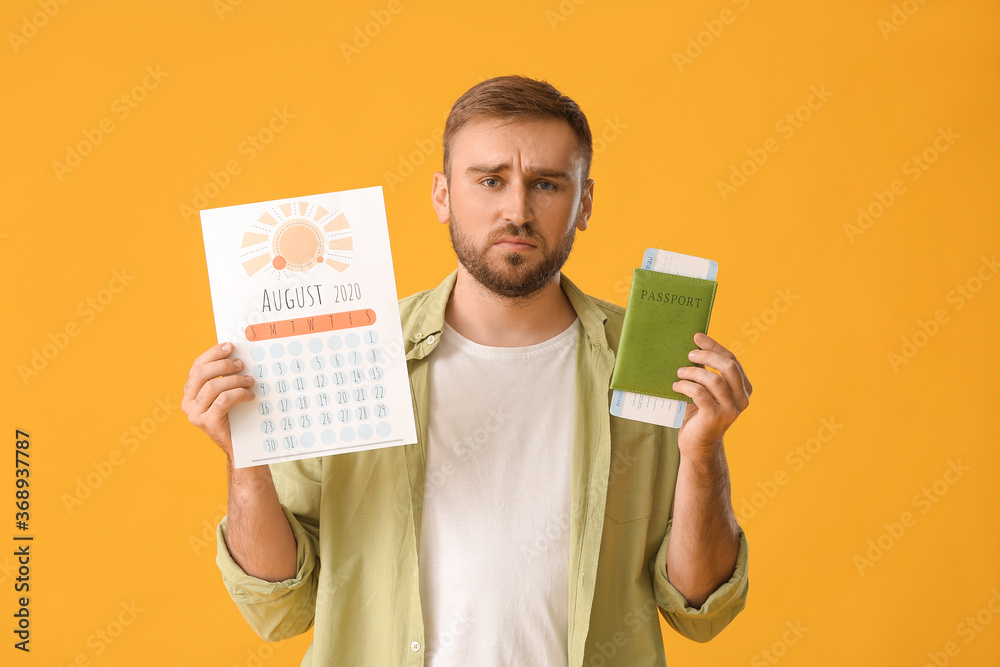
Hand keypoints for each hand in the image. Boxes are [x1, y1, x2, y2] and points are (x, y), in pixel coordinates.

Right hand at [181, 342, 255, 458]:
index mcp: (190, 391)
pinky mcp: (207, 422)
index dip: (213, 354)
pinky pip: (222, 401)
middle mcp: (188, 402)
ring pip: (213, 387)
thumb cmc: (234, 414)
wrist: (239, 444)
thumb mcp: (226, 392)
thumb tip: (237, 354)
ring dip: (234, 380)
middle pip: (202, 374)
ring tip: (249, 381)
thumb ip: (225, 376)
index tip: (230, 346)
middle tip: (241, 364)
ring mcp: (196, 413)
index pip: (197, 366)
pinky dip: (238, 394)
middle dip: (223, 365)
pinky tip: (249, 395)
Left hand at [673, 333, 751, 459]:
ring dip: (693, 372)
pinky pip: (700, 393)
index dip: (714, 346)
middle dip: (707, 355)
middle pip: (728, 366)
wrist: (697, 445)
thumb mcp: (705, 390)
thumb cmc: (699, 414)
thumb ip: (705, 372)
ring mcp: (730, 409)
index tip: (697, 337)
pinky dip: (686, 386)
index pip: (731, 360)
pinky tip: (676, 386)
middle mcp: (741, 399)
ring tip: (680, 372)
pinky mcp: (715, 417)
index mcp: (743, 389)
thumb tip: (693, 346)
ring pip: (714, 380)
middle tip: (689, 354)